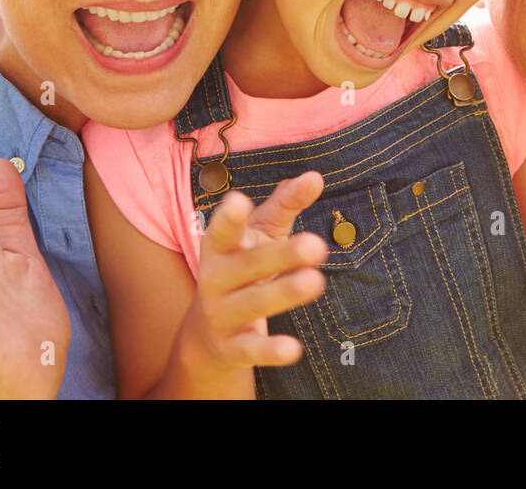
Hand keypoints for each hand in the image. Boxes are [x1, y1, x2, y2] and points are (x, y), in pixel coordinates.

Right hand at [169, 173, 328, 391]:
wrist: (209, 333)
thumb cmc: (244, 267)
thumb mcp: (261, 234)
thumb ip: (285, 205)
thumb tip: (314, 176)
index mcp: (220, 248)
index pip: (222, 230)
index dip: (229, 218)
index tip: (239, 200)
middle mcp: (215, 279)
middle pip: (249, 265)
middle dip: (281, 255)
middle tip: (316, 245)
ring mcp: (221, 314)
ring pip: (253, 304)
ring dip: (284, 293)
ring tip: (316, 282)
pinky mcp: (231, 347)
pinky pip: (251, 348)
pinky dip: (270, 350)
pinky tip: (293, 349)